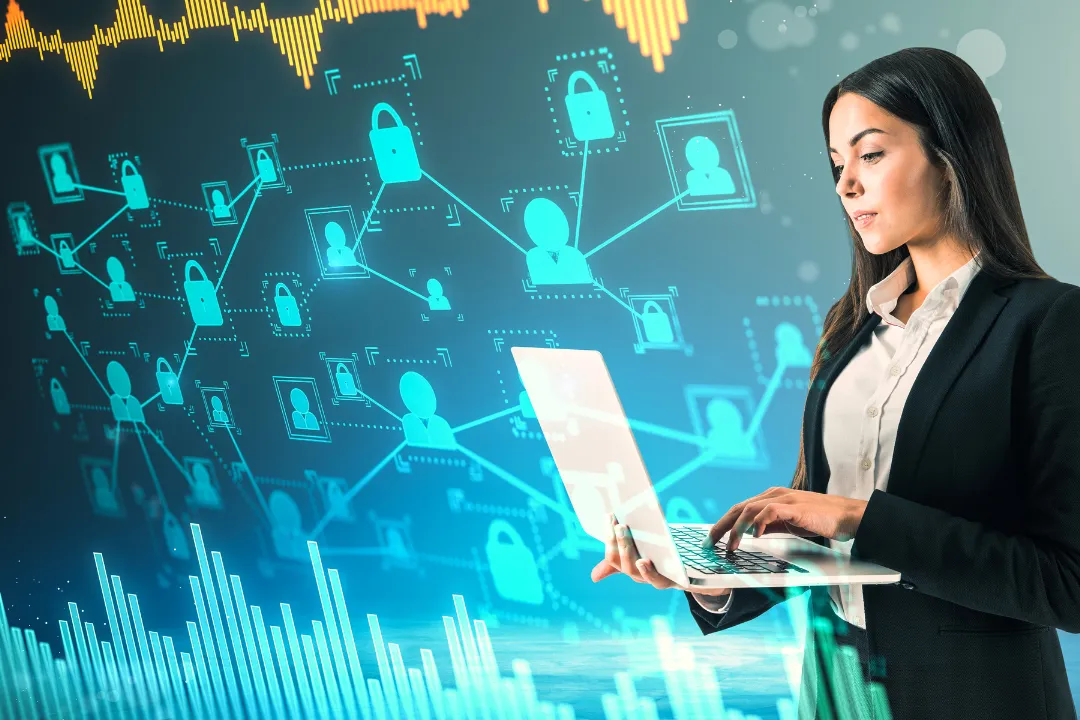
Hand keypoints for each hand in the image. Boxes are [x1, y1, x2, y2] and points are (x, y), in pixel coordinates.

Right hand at [590, 514, 732, 596]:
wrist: (690, 577)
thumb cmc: (661, 560)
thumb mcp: (640, 556)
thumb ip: (619, 560)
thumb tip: (594, 577)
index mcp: (628, 566)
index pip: (611, 556)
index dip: (608, 538)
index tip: (608, 516)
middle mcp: (638, 575)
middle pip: (622, 562)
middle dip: (619, 542)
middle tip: (619, 523)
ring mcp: (653, 580)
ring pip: (635, 571)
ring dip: (628, 551)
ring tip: (625, 532)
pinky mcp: (670, 583)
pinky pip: (656, 581)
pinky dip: (648, 572)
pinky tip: (644, 560)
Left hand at [703, 486, 867, 552]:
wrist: (847, 516)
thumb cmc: (819, 519)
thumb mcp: (788, 522)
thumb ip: (770, 524)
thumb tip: (751, 534)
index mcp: (770, 498)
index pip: (739, 509)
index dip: (722, 523)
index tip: (710, 539)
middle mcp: (774, 495)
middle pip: (738, 508)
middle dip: (720, 526)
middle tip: (708, 543)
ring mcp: (784, 499)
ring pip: (750, 510)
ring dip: (736, 529)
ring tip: (730, 545)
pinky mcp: (795, 506)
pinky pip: (770, 511)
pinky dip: (759, 522)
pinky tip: (755, 536)